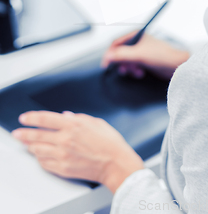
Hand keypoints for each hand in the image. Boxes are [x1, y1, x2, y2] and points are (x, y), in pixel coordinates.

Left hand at [11, 111, 143, 192]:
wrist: (115, 163)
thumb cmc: (109, 143)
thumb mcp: (96, 122)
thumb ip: (78, 117)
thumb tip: (66, 115)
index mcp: (73, 125)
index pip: (45, 119)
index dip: (32, 118)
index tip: (24, 118)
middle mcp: (65, 140)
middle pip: (37, 135)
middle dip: (24, 133)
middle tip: (17, 132)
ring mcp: (62, 155)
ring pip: (38, 150)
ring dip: (30, 146)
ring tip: (26, 144)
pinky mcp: (63, 168)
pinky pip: (44, 163)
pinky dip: (39, 158)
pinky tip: (38, 155)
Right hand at [101, 32, 189, 79]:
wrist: (176, 65)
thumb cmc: (161, 56)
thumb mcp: (139, 55)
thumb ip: (122, 55)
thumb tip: (107, 56)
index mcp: (135, 35)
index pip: (116, 43)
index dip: (110, 54)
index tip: (106, 64)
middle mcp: (137, 42)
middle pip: (120, 53)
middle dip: (122, 63)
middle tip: (124, 70)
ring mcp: (141, 51)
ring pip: (126, 61)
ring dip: (129, 68)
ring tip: (136, 72)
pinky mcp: (145, 60)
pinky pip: (133, 66)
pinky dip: (134, 71)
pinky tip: (141, 73)